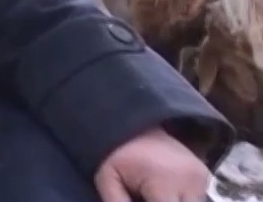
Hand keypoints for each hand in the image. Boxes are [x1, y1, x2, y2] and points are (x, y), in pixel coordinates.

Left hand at [94, 127, 211, 201]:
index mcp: (164, 182)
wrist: (135, 122)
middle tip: (146, 196)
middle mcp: (190, 181)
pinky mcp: (206, 175)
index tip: (142, 201)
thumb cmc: (117, 152)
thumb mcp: (108, 179)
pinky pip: (196, 198)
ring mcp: (202, 178)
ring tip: (152, 194)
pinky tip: (163, 191)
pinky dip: (181, 199)